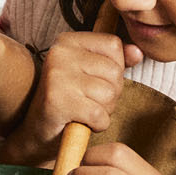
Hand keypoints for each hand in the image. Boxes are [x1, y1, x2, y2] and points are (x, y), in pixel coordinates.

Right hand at [2, 30, 140, 164]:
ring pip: (109, 94)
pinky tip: (81, 122)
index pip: (113, 45)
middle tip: (87, 101)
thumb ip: (117, 61)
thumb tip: (138, 53)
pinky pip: (99, 114)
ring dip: (104, 110)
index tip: (93, 81)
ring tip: (83, 111)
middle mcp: (59, 53)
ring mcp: (57, 76)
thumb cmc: (69, 101)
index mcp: (67, 41)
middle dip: (111, 93)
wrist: (37, 134)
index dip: (114, 69)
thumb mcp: (92, 75)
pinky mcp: (57, 101)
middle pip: (114, 71)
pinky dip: (97, 125)